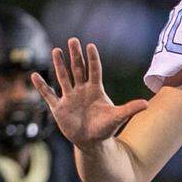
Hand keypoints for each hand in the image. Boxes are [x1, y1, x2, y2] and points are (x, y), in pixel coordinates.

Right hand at [30, 38, 146, 149]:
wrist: (92, 142)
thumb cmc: (106, 129)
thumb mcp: (118, 117)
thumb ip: (130, 109)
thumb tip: (147, 104)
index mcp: (95, 89)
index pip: (94, 70)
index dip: (92, 59)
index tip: (90, 45)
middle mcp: (81, 90)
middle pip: (78, 69)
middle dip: (75, 55)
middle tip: (73, 40)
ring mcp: (69, 98)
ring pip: (63, 77)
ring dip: (59, 65)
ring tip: (56, 50)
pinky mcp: (59, 108)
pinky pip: (49, 95)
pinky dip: (42, 86)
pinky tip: (34, 76)